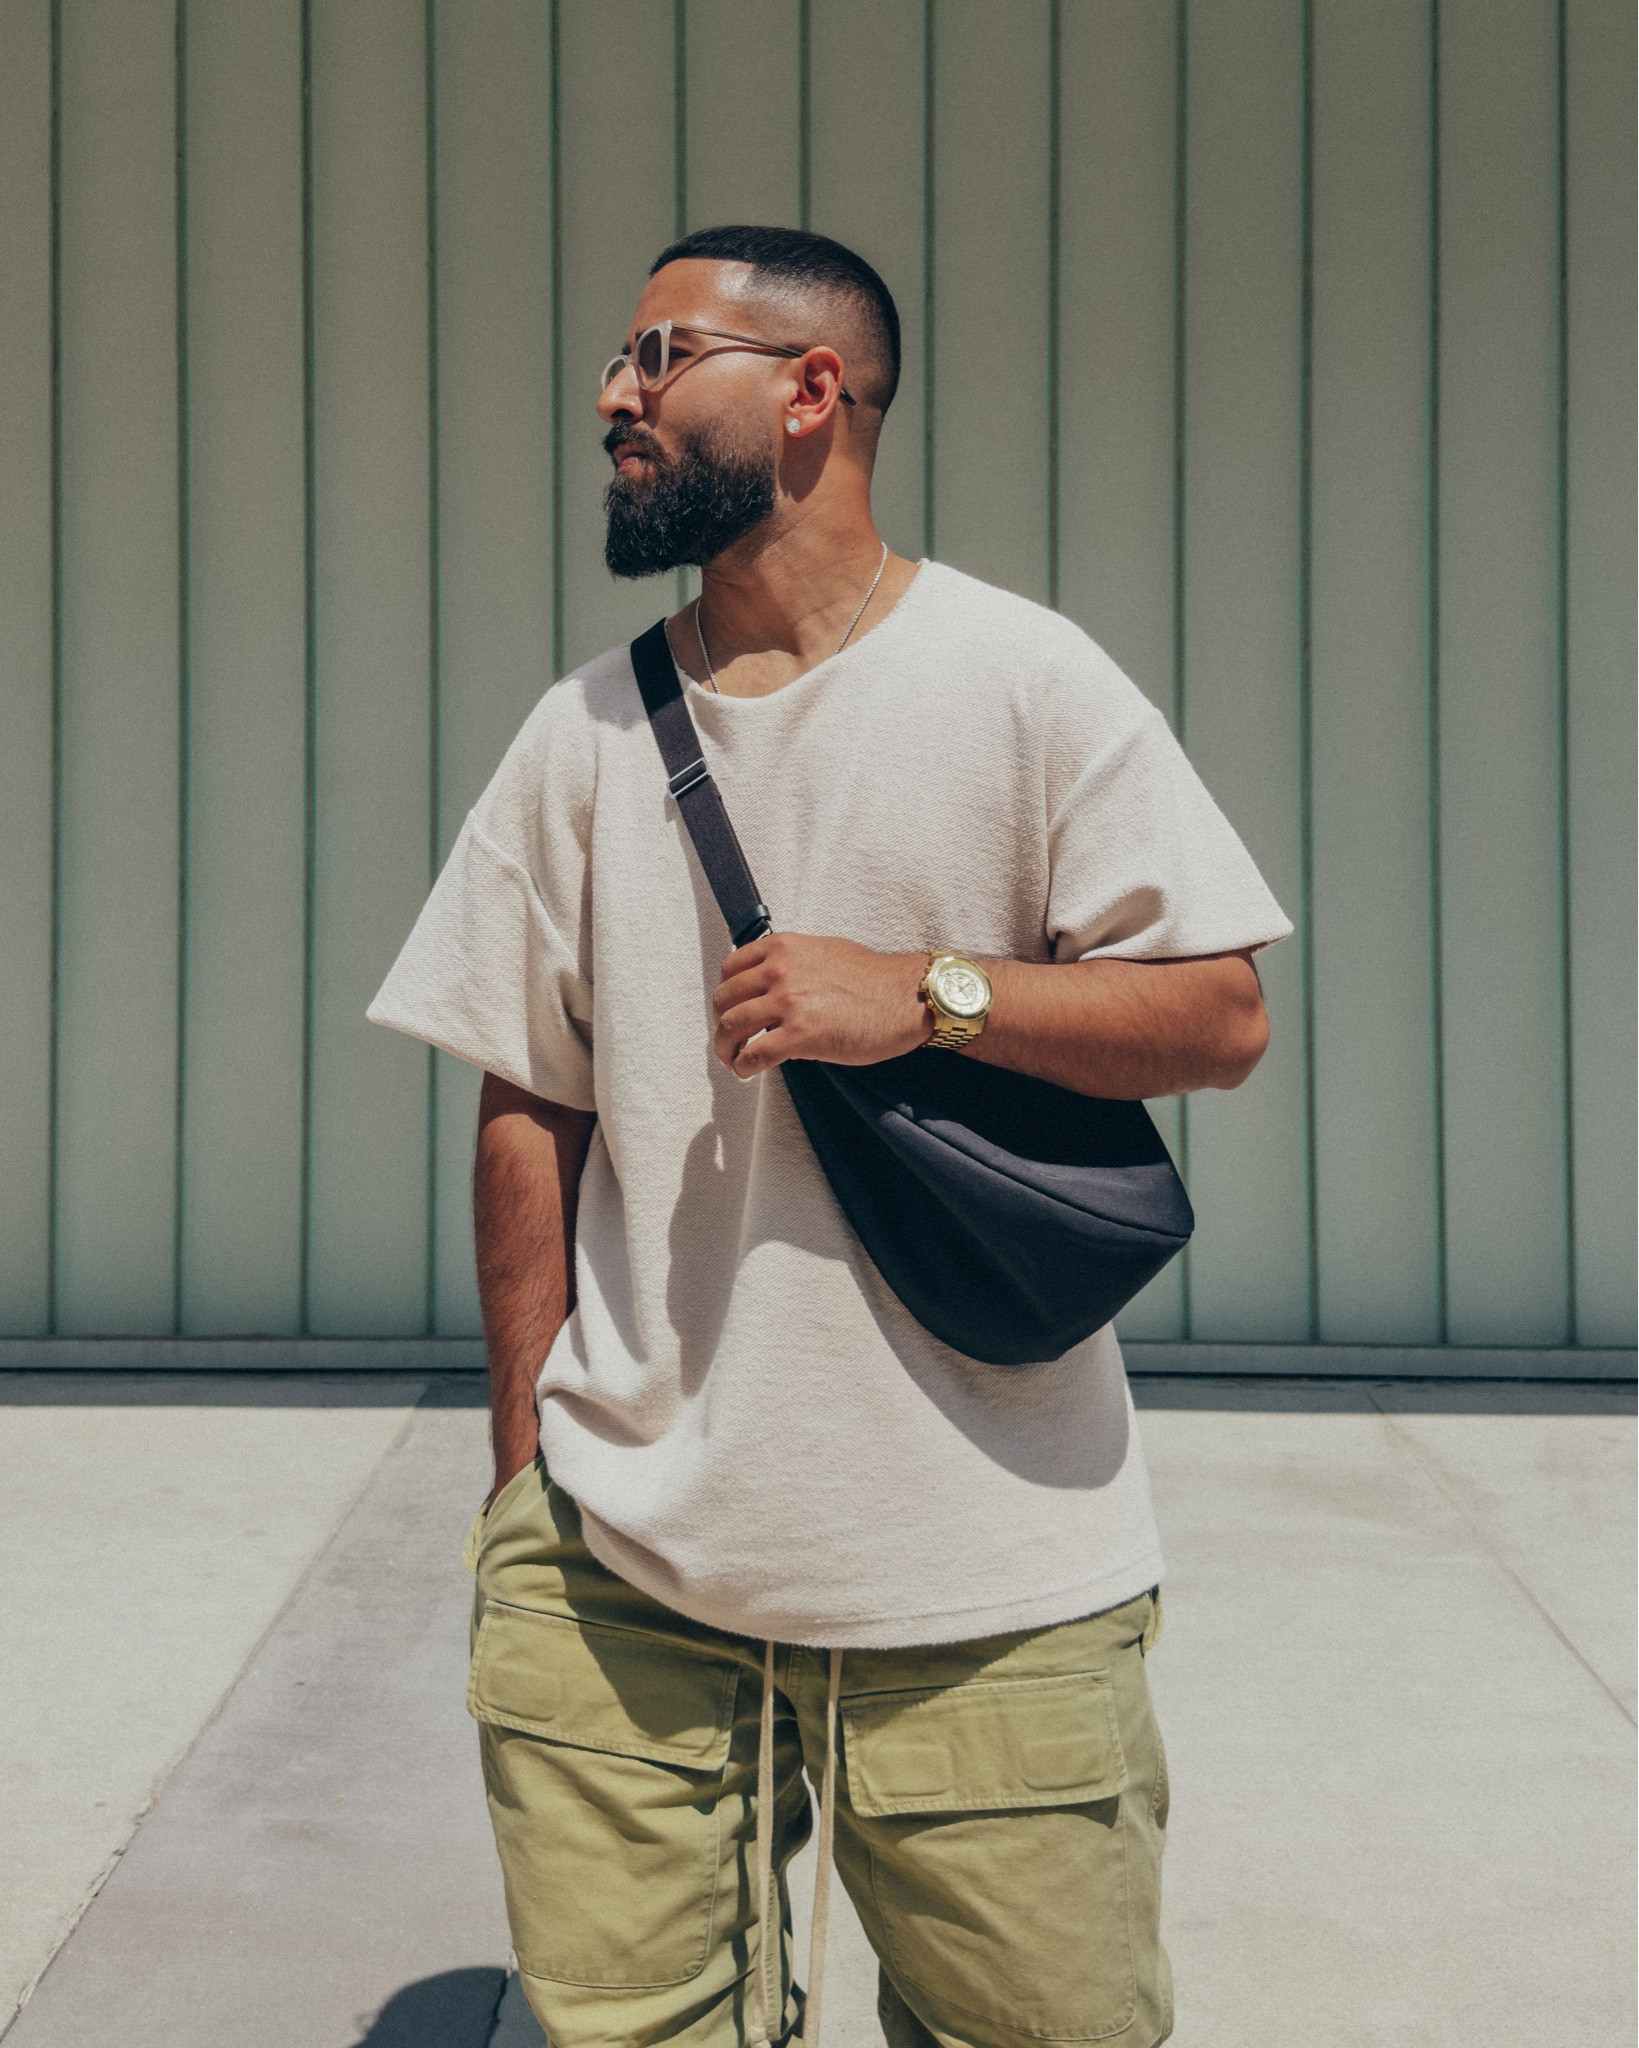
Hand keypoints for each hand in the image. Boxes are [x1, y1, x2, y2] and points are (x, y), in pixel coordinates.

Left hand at [713, 933, 933, 1076]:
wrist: (907, 997)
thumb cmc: (875, 978)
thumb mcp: (825, 951)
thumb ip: (793, 962)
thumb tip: (774, 981)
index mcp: (784, 947)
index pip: (731, 969)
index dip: (726, 993)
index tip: (731, 1009)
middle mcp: (780, 969)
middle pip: (724, 998)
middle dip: (722, 1023)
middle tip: (730, 1040)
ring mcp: (788, 1002)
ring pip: (731, 1026)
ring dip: (726, 1048)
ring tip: (733, 1060)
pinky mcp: (800, 1035)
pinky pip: (754, 1054)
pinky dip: (743, 1067)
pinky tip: (747, 1072)